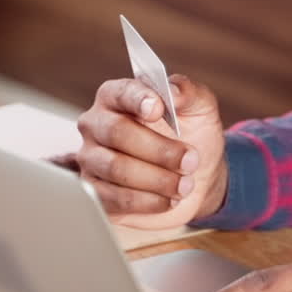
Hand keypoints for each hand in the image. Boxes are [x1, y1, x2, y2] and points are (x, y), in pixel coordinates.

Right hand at [76, 75, 227, 229]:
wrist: (195, 177)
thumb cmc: (192, 136)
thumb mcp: (200, 109)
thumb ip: (188, 92)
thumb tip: (172, 90)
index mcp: (117, 96)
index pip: (120, 92)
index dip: (138, 99)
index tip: (158, 109)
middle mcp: (96, 125)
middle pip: (116, 132)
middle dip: (159, 150)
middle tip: (190, 161)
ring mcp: (91, 159)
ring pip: (115, 168)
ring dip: (157, 179)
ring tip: (185, 185)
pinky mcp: (96, 193)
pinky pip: (113, 198)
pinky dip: (147, 201)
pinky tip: (169, 199)